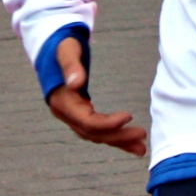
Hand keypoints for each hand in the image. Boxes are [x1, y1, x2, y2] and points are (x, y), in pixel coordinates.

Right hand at [46, 35, 147, 155]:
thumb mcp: (66, 51)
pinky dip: (114, 137)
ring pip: (97, 135)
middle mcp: (66, 114)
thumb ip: (70, 66)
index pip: (87, 122)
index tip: (129, 116)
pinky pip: (98, 130)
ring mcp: (72, 116)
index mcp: (62, 103)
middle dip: (119, 136)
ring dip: (119, 141)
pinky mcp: (80, 115)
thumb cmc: (62, 47)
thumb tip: (75, 83)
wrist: (52, 50)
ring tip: (141, 148)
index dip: (108, 123)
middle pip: (94, 133)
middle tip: (142, 134)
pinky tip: (130, 143)